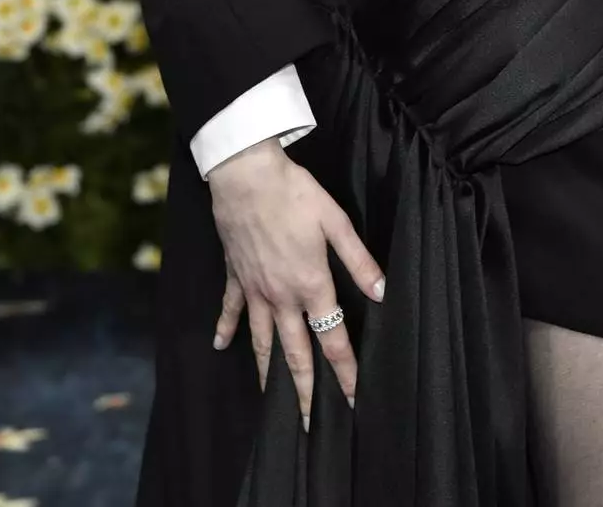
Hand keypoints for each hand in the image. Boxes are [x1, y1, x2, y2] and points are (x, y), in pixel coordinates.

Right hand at [208, 138, 385, 427]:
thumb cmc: (294, 194)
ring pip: (262, 341)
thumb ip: (359, 261)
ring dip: (269, 374)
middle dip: (305, 392)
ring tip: (272, 403)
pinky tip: (220, 346)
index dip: (345, 372)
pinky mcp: (236, 276)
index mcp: (311, 284)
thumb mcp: (336, 222)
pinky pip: (230, 309)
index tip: (353, 399)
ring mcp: (255, 289)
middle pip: (295, 353)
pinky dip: (225, 329)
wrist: (246, 176)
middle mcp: (281, 296)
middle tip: (309, 426)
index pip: (332, 338)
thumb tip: (382, 292)